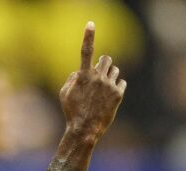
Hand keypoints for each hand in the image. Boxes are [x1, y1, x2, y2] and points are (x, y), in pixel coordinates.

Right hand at [59, 22, 125, 142]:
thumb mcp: (64, 95)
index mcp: (83, 76)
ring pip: (115, 70)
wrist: (85, 130)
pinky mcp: (119, 93)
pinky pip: (121, 82)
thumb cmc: (72, 112)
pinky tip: (109, 98)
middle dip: (104, 63)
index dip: (88, 36)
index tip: (90, 24)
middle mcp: (98, 77)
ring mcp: (109, 85)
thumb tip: (80, 71)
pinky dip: (116, 87)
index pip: (86, 52)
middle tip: (100, 73)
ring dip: (110, 75)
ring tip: (103, 90)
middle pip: (106, 59)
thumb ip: (72, 78)